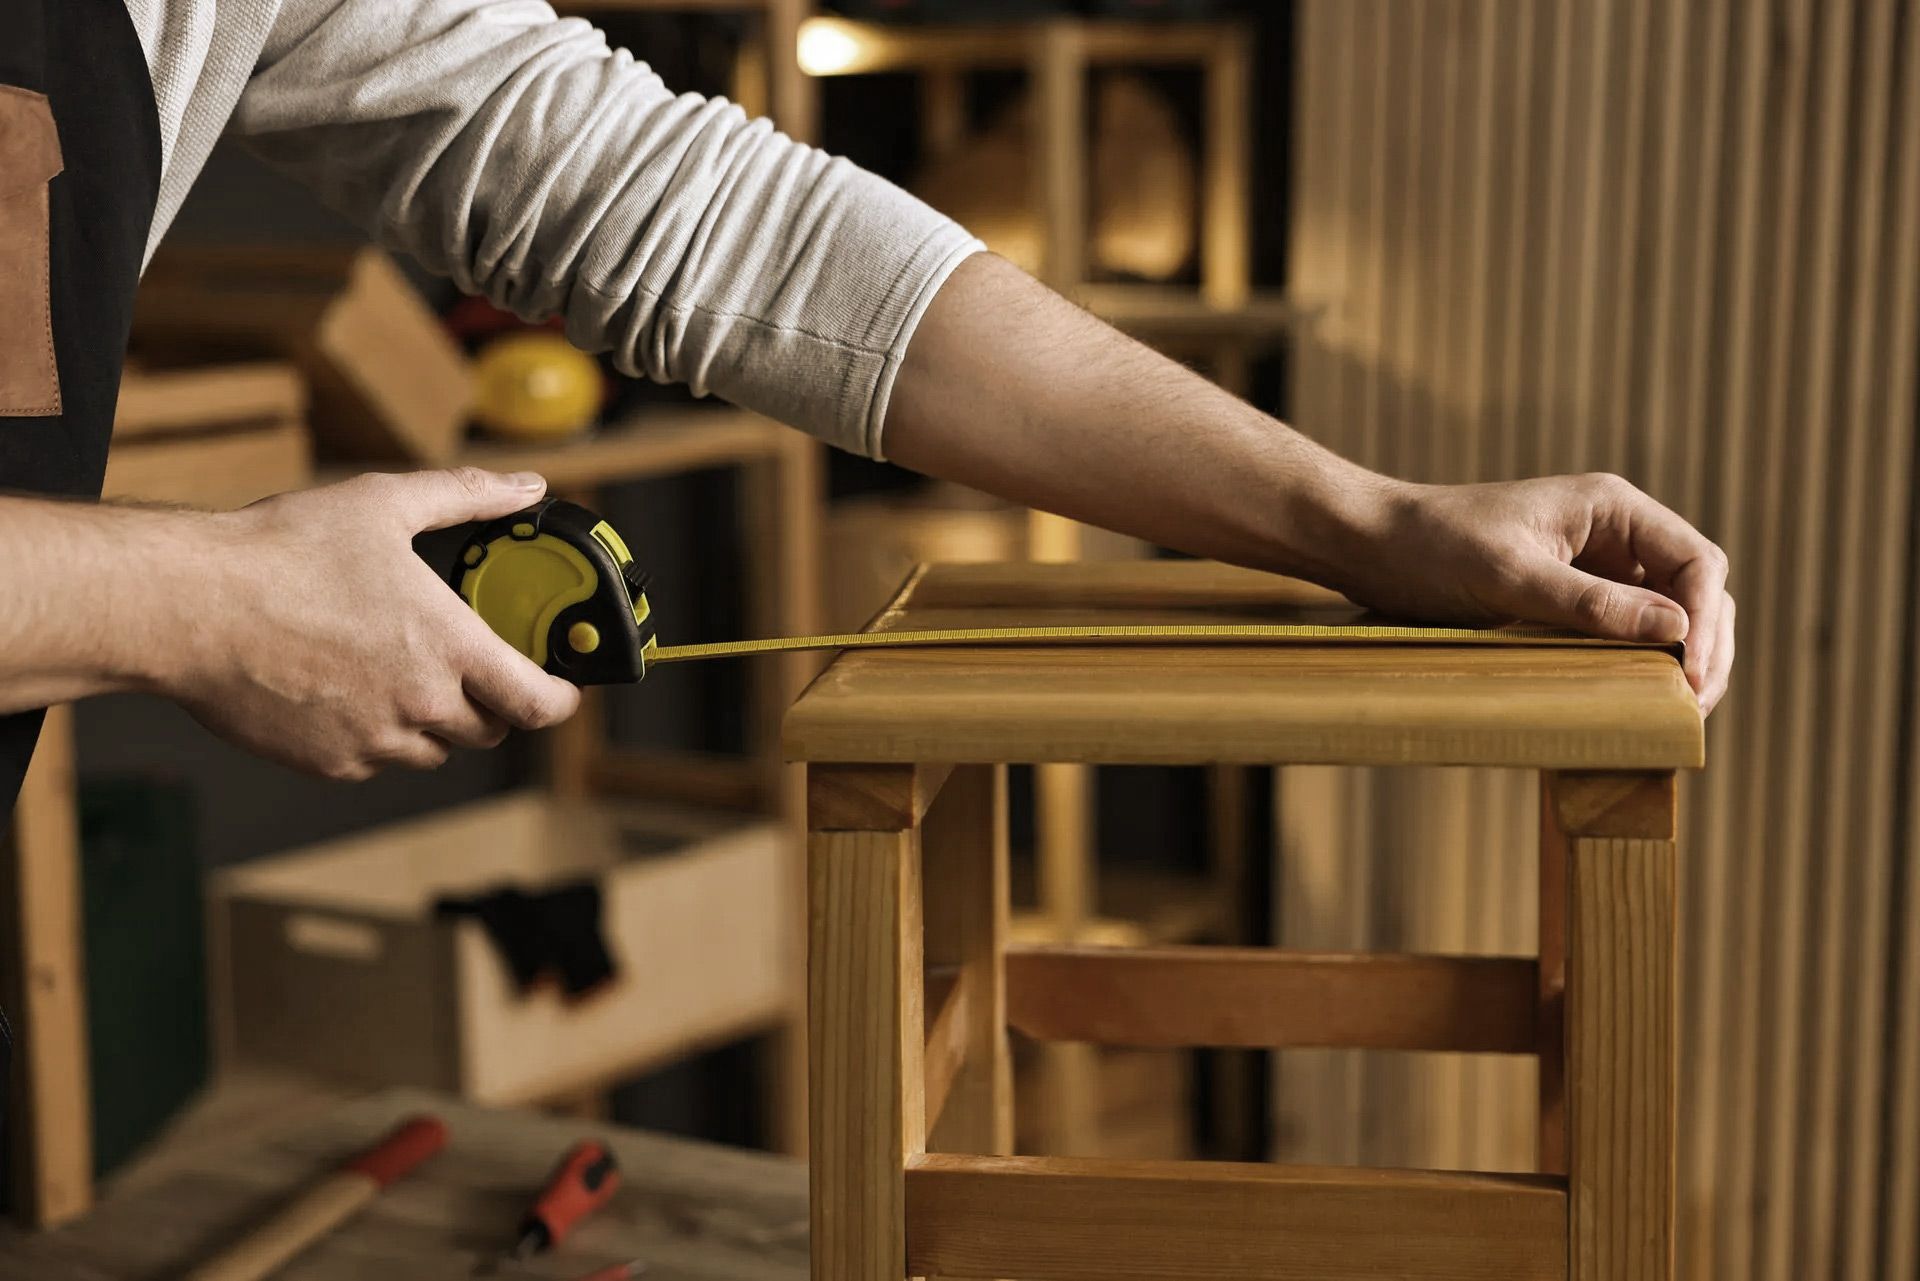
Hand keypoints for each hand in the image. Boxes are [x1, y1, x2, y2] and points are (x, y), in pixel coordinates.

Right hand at [158, 468, 580, 778]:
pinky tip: (347, 688)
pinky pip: (377, 758)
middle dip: (492, 702)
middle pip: (489, 729)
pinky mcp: (330, 761)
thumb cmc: (281, 553)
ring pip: (433, 749)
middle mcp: (421, 704)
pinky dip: (377, 733)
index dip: (561, 699)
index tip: (561, 687)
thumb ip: (467, 497)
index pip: (539, 704)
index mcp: (449, 648)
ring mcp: (375, 740)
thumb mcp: (385, 504)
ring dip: (434, 720)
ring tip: (400, 670)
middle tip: (472, 666)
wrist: (190, 607)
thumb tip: (526, 488)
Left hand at [1334, 473, 1733, 714]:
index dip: (1704, 620)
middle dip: (1705, 647)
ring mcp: (1593, 568)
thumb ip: (1590, 603)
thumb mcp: (1510, 576)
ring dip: (1680, 660)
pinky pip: (1622, 632)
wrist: (1372, 545)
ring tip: (1678, 714)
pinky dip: (1639, 664)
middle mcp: (1612, 534)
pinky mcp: (1567, 599)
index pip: (1695, 561)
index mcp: (1611, 508)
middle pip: (1692, 591)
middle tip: (1694, 708)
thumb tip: (1676, 629)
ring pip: (1665, 616)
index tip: (1690, 674)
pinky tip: (1638, 701)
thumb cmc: (1434, 547)